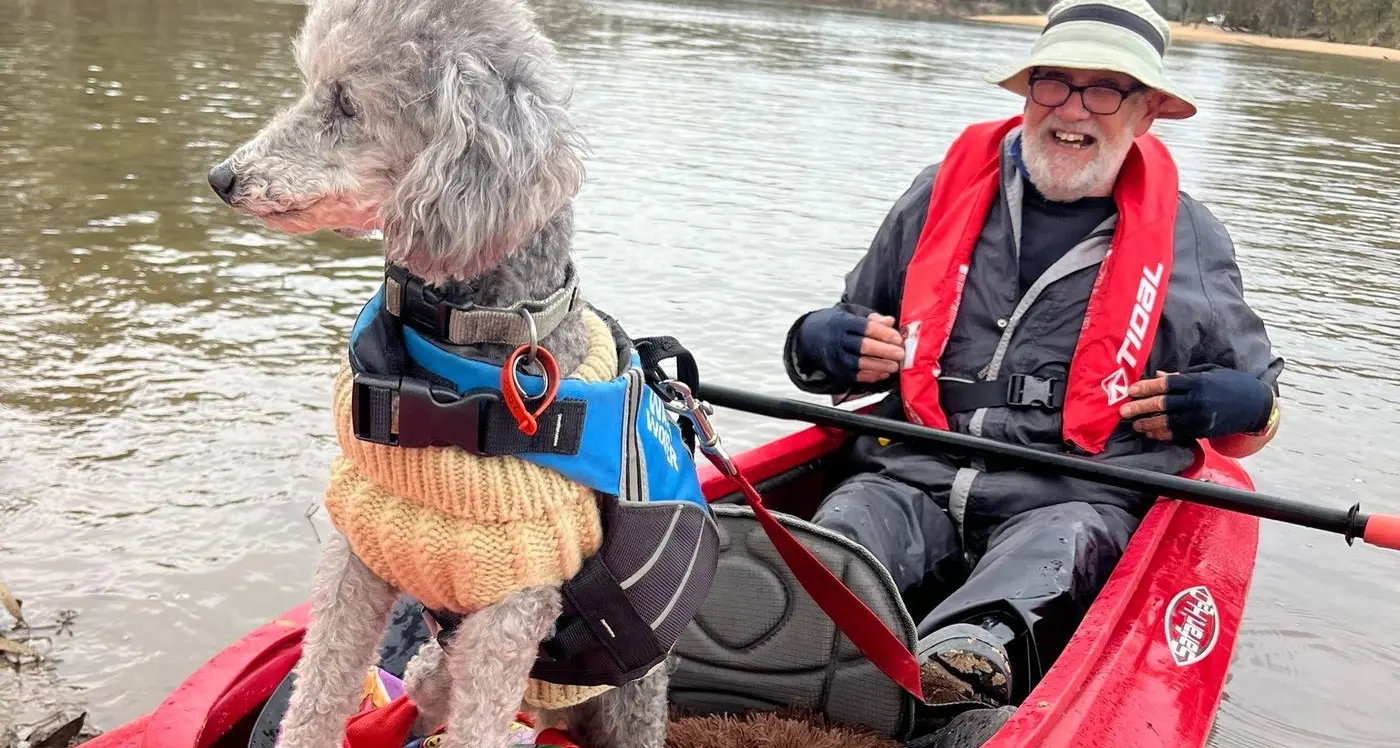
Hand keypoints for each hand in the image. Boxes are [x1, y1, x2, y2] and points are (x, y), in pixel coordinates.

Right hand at [796, 308, 904, 384]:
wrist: (809, 337)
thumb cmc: (836, 324)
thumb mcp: (850, 314)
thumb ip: (872, 318)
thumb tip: (891, 321)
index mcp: (843, 322)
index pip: (866, 327)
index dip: (884, 333)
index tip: (898, 338)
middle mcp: (838, 340)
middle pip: (864, 346)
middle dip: (884, 351)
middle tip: (900, 353)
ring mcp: (836, 357)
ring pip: (860, 363)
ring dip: (880, 365)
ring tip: (894, 366)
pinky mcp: (836, 371)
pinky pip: (855, 376)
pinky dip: (871, 376)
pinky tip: (883, 374)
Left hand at [1118, 368, 1273, 441]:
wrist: (1256, 405)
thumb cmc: (1230, 383)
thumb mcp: (1208, 372)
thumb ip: (1182, 375)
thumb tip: (1156, 375)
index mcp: (1197, 381)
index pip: (1166, 384)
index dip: (1146, 387)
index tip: (1130, 390)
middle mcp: (1198, 399)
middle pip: (1164, 404)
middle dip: (1141, 407)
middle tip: (1124, 411)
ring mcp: (1201, 417)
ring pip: (1169, 422)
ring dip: (1149, 424)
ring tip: (1135, 425)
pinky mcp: (1204, 430)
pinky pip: (1179, 434)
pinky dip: (1163, 434)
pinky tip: (1151, 433)